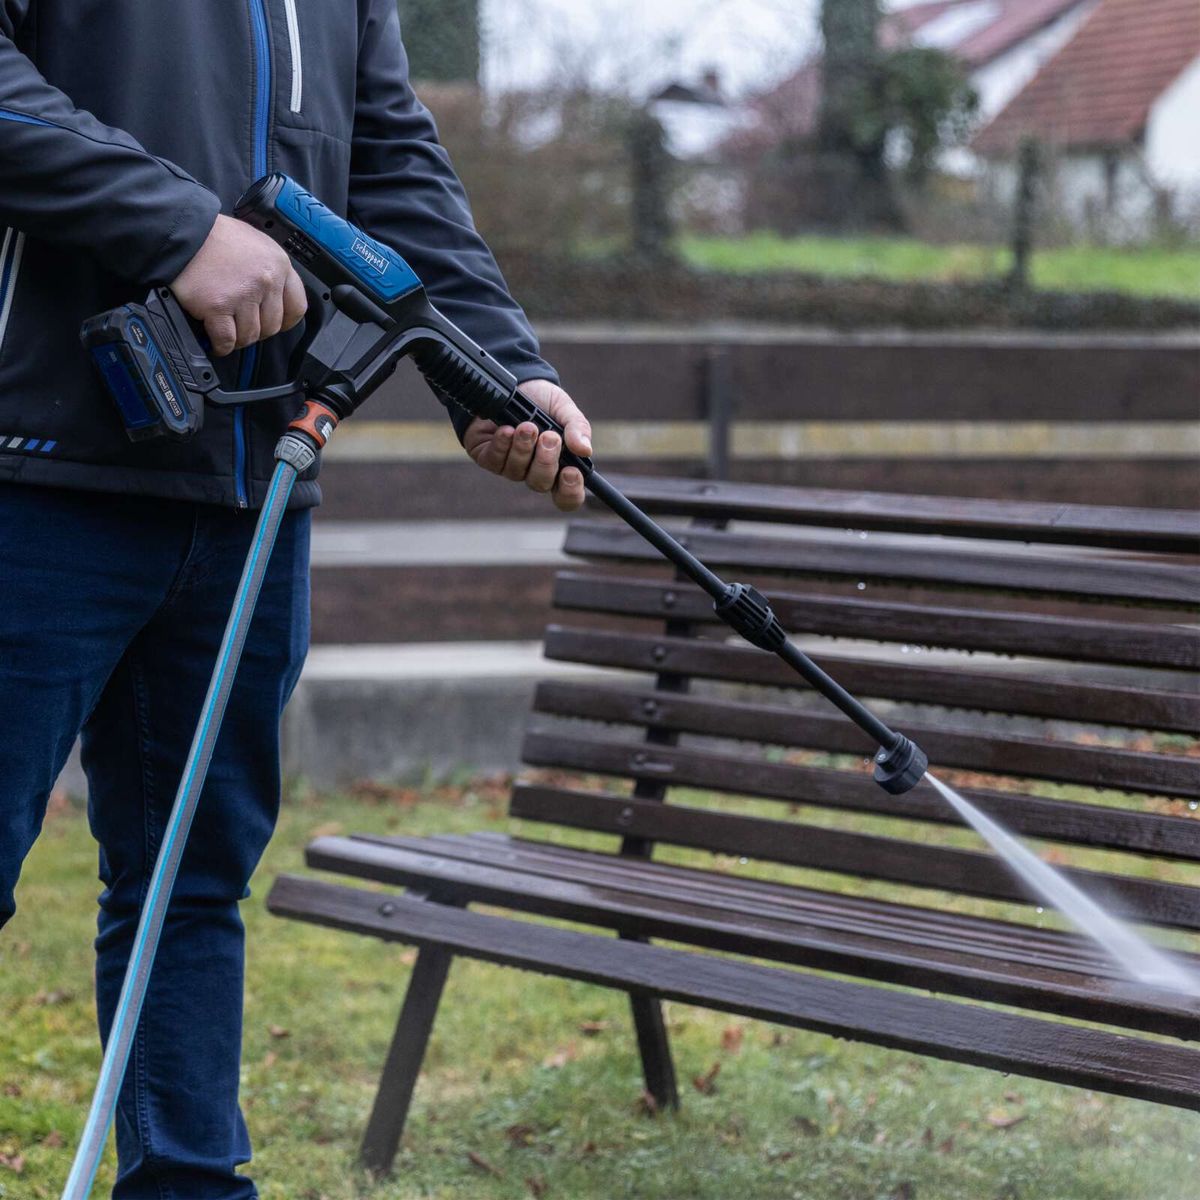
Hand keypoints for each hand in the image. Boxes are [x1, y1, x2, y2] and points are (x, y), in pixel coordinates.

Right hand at [170, 213, 306, 356]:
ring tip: (227, 331)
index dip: (286, 321)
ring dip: (238, 339)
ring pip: (250, 336)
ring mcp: (243, 294)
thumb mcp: (255, 243)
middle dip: (257, 331)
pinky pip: (226, 339)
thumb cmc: (214, 236)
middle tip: (242, 326)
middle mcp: (266, 280)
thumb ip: (268, 270)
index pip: (297, 307)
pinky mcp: (218, 306)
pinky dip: (221, 345)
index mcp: (278, 264)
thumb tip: (272, 298)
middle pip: (272, 326)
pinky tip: (215, 340)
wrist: (182, 231)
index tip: (276, 325)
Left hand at [464, 379, 592, 511]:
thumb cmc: (542, 400)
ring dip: (523, 448)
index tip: (571, 472)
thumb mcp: (564, 408)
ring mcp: (511, 466)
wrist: (514, 383)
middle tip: (549, 436)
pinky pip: (495, 461)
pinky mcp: (489, 458)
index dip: (570, 491)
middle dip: (545, 461)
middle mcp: (534, 470)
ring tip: (526, 426)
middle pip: (541, 484)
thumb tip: (585, 450)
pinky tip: (506, 429)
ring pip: (517, 472)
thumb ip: (577, 427)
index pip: (567, 495)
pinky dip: (502, 444)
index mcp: (558, 465)